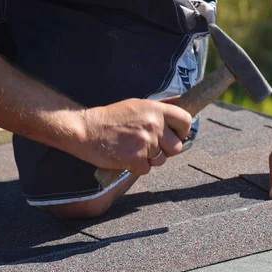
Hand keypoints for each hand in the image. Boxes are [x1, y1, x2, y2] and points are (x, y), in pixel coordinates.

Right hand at [75, 98, 191, 175]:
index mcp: (155, 109)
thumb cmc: (110, 118)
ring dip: (150, 159)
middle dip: (165, 150)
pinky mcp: (136, 158)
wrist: (85, 129)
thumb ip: (159, 108)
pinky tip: (125, 156)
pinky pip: (146, 169)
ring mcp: (146, 142)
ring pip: (161, 160)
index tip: (175, 134)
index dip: (183, 130)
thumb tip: (181, 103)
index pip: (185, 120)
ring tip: (134, 149)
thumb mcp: (137, 105)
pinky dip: (137, 167)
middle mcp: (154, 125)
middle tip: (149, 145)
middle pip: (176, 146)